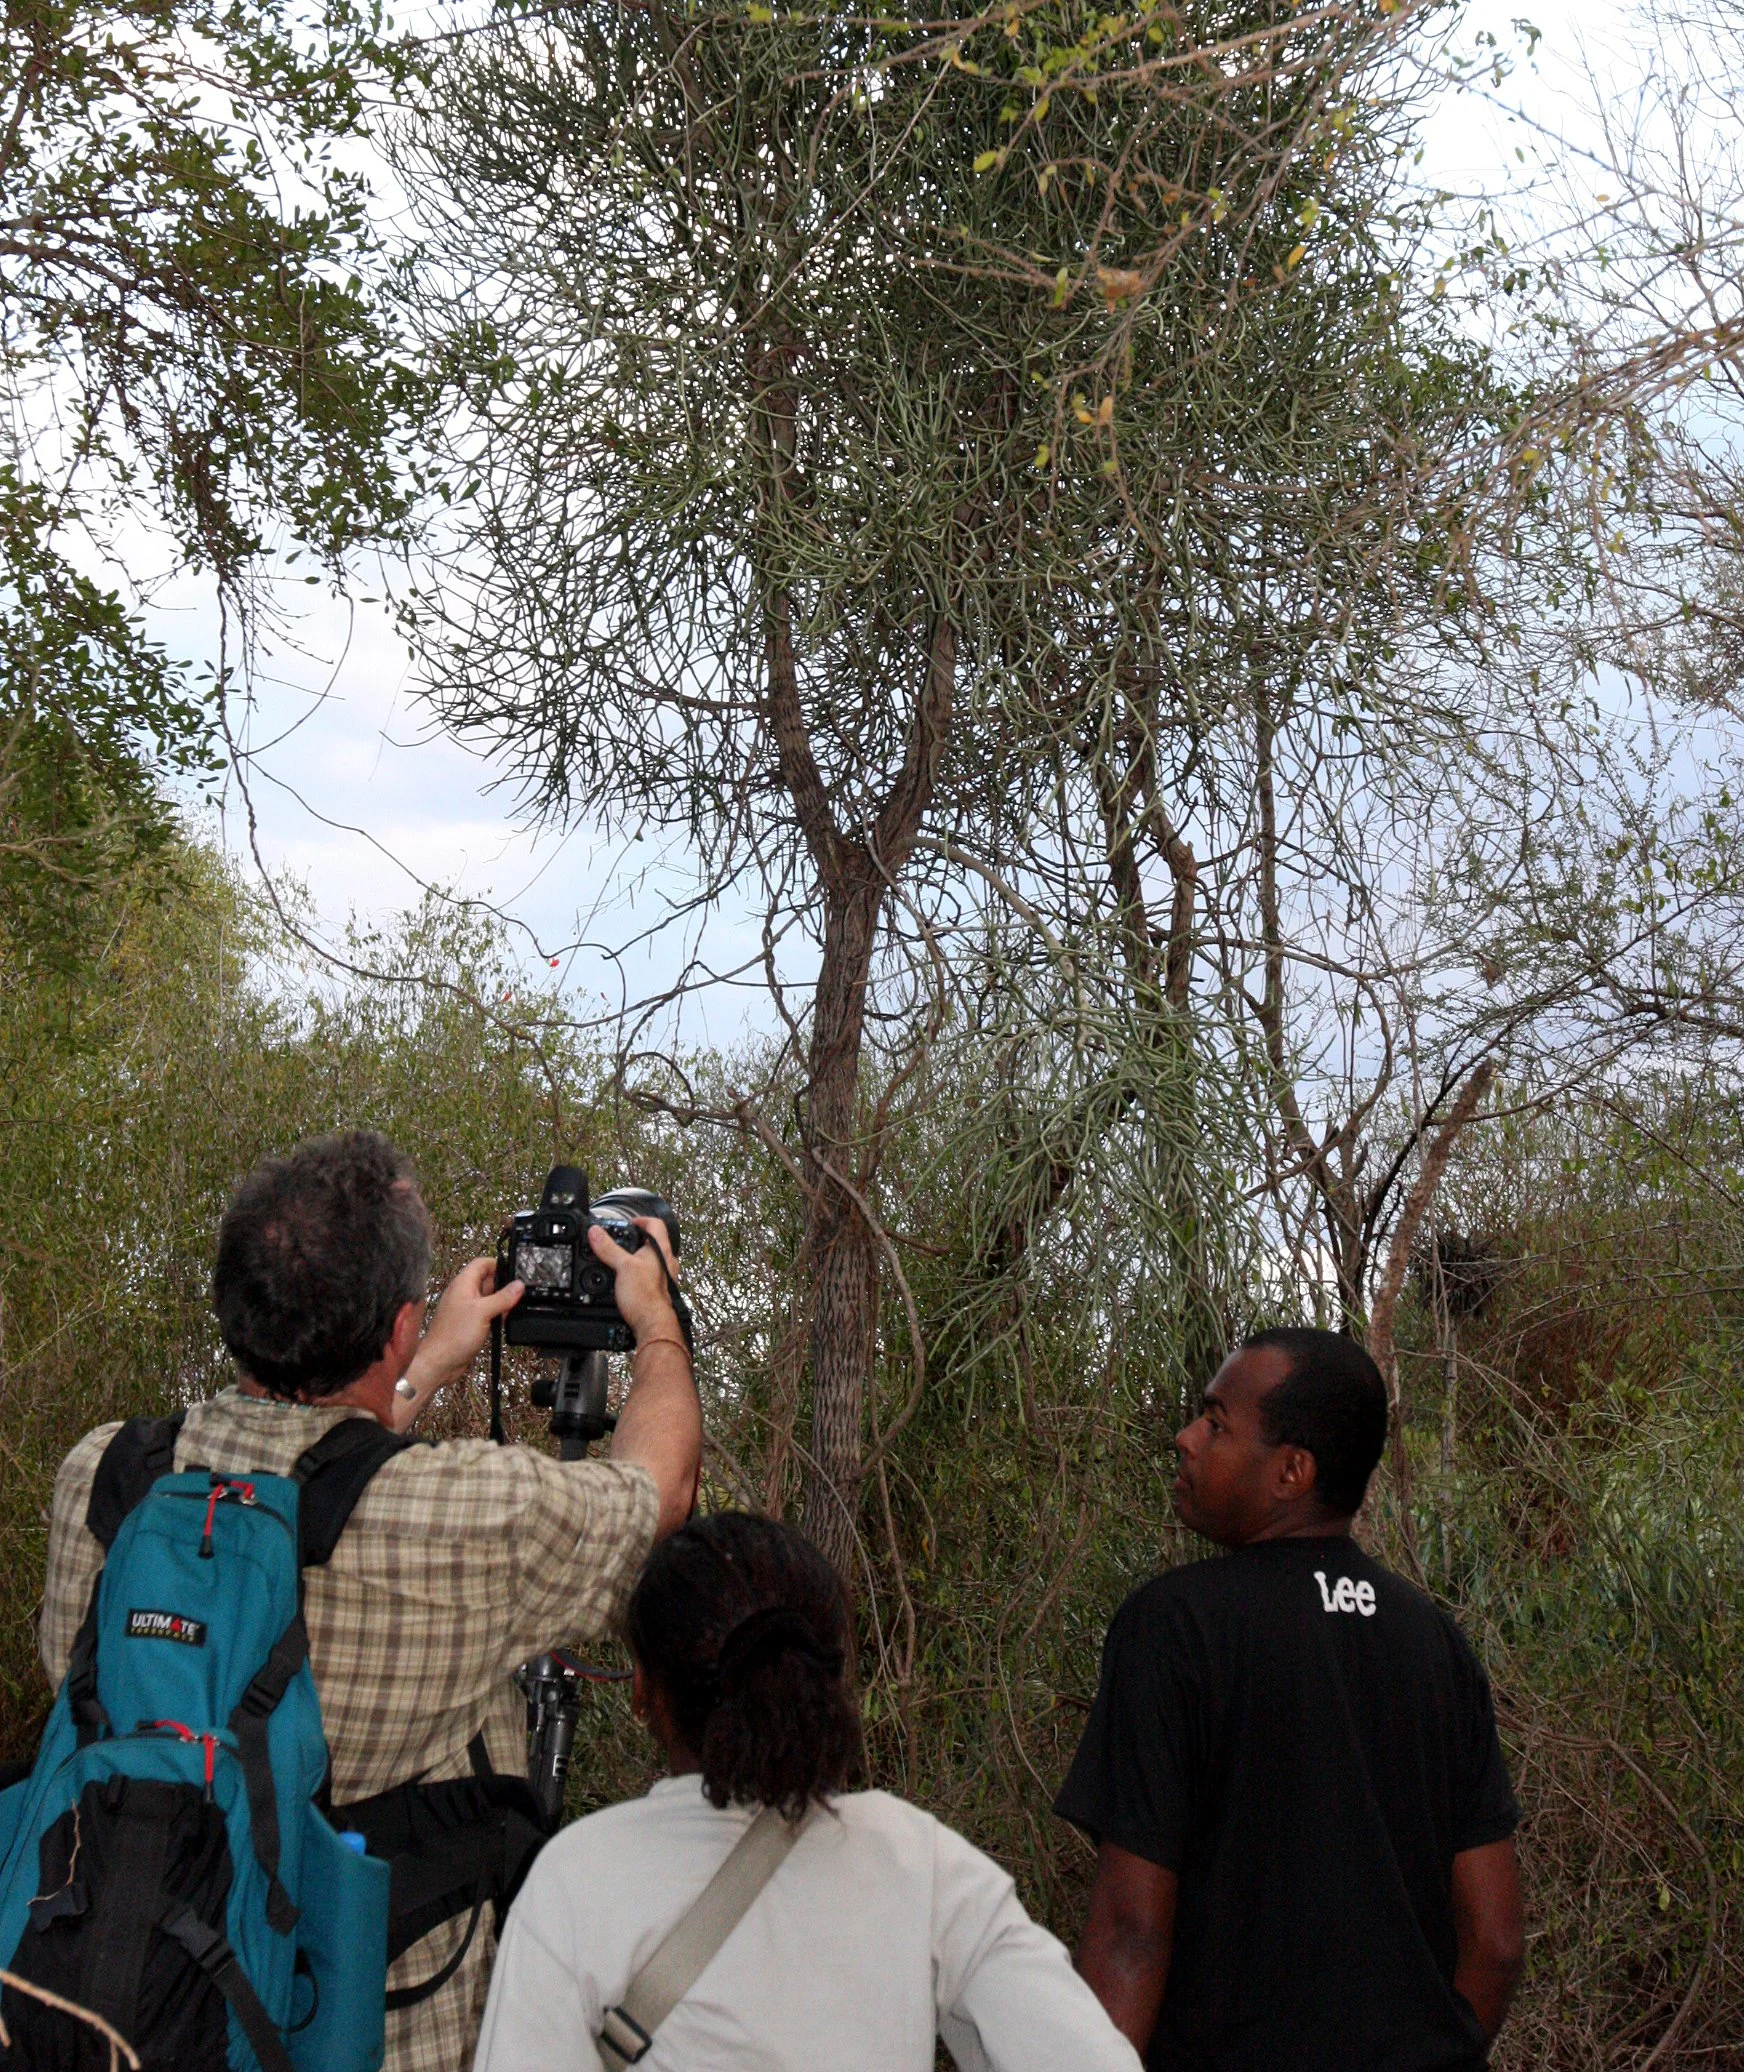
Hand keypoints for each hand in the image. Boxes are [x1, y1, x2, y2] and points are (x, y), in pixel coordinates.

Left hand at [405, 1256, 523, 1398]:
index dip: (498, 1264)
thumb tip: (519, 1285)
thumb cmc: (455, 1335)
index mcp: (463, 1284)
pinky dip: (497, 1314)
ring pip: (489, 1297)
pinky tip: (506, 1321)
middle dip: (504, 1285)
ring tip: (515, 1307)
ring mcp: (467, 1309)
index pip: (482, 1263)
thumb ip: (502, 1297)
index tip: (515, 1271)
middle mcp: (464, 1293)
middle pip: (487, 1280)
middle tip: (520, 1292)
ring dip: (502, 1301)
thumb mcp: (483, 1312)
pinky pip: (487, 1313)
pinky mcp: (470, 1323)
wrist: (440, 1362)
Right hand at [586, 1216, 682, 1344]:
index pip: (656, 1224)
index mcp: (661, 1250)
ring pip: (651, 1260)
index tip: (629, 1222)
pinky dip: (637, 1274)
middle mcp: (666, 1262)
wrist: (653, 1325)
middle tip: (622, 1241)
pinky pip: (648, 1276)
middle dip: (636, 1240)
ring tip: (620, 1260)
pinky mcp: (659, 1291)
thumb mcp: (622, 1267)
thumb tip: (596, 1232)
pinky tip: (625, 1281)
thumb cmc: (645, 1297)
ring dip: (636, 1258)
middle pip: (653, 1242)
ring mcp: (664, 1277)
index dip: (642, 1219)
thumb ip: (608, 1248)